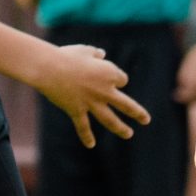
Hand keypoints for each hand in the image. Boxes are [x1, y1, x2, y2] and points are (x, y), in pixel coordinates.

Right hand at [34, 41, 148, 147]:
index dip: (115, 78)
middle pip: (126, 104)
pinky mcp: (76, 111)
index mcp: (110, 74)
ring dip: (121, 128)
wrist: (49, 68)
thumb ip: (95, 54)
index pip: (121, 80)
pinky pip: (83, 126)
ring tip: (129, 134)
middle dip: (137, 113)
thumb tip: (102, 54)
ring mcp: (92, 103)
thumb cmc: (66, 56)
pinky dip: (86, 136)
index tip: (103, 74)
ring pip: (110, 120)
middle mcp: (105, 91)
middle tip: (146, 120)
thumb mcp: (85, 50)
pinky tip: (91, 145)